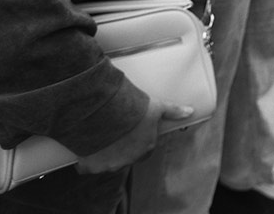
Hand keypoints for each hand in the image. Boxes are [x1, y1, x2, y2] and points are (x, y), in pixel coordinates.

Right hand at [74, 98, 191, 173]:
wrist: (105, 111)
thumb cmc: (133, 108)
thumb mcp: (156, 106)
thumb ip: (173, 111)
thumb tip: (191, 111)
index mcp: (146, 148)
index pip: (144, 150)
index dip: (137, 142)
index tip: (130, 132)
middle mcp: (129, 160)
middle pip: (125, 158)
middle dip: (120, 149)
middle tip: (113, 134)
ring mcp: (109, 165)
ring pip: (106, 164)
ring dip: (103, 154)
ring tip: (98, 138)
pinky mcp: (90, 165)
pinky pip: (85, 167)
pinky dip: (84, 161)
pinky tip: (83, 149)